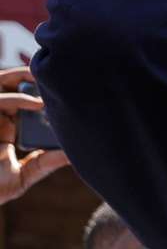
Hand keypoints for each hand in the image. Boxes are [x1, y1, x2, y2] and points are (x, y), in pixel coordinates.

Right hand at [0, 68, 73, 205]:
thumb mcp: (27, 173)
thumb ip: (47, 161)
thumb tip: (76, 155)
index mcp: (6, 128)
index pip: (21, 100)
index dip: (37, 90)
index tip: (63, 90)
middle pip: (9, 85)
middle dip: (29, 76)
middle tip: (56, 75)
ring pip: (0, 84)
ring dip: (21, 77)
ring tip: (45, 78)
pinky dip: (17, 98)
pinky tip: (37, 103)